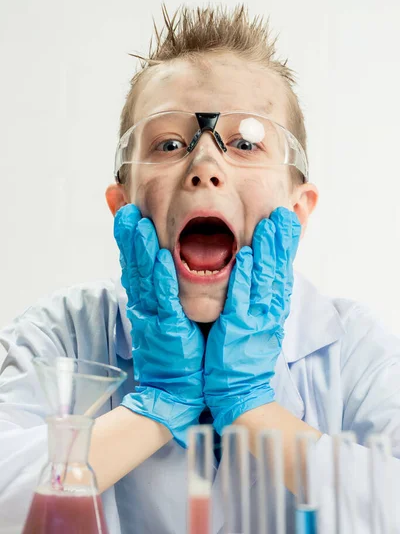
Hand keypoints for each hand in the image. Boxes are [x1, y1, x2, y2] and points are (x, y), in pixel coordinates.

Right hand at [114, 204, 204, 446]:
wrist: (176, 392)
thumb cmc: (178, 352)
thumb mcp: (166, 316)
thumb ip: (164, 291)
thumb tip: (165, 265)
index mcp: (146, 301)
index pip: (134, 263)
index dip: (128, 238)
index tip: (126, 211)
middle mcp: (145, 305)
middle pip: (134, 265)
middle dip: (128, 236)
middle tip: (125, 208)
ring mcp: (155, 316)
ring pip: (145, 277)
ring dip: (141, 249)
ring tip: (137, 222)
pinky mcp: (169, 328)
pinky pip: (166, 299)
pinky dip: (163, 278)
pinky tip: (162, 257)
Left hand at [204, 207, 300, 433]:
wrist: (238, 390)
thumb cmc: (242, 354)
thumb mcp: (257, 324)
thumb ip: (259, 299)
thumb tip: (261, 275)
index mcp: (271, 309)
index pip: (281, 271)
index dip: (284, 246)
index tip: (286, 221)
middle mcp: (268, 312)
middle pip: (276, 271)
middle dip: (279, 242)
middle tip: (281, 215)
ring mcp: (255, 320)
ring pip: (263, 280)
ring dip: (267, 251)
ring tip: (269, 225)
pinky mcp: (238, 329)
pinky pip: (242, 299)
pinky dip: (245, 278)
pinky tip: (248, 257)